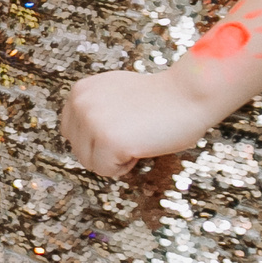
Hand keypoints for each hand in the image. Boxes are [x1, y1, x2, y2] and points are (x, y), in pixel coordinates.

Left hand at [58, 70, 220, 179]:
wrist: (189, 94)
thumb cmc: (159, 98)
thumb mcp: (113, 93)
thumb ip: (93, 109)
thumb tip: (82, 136)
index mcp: (79, 91)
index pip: (71, 133)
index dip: (98, 138)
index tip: (123, 124)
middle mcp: (80, 103)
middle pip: (79, 150)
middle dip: (105, 149)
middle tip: (134, 130)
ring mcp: (92, 121)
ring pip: (89, 163)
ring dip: (115, 158)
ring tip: (138, 136)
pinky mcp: (108, 140)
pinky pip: (106, 171)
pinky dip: (125, 166)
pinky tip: (142, 145)